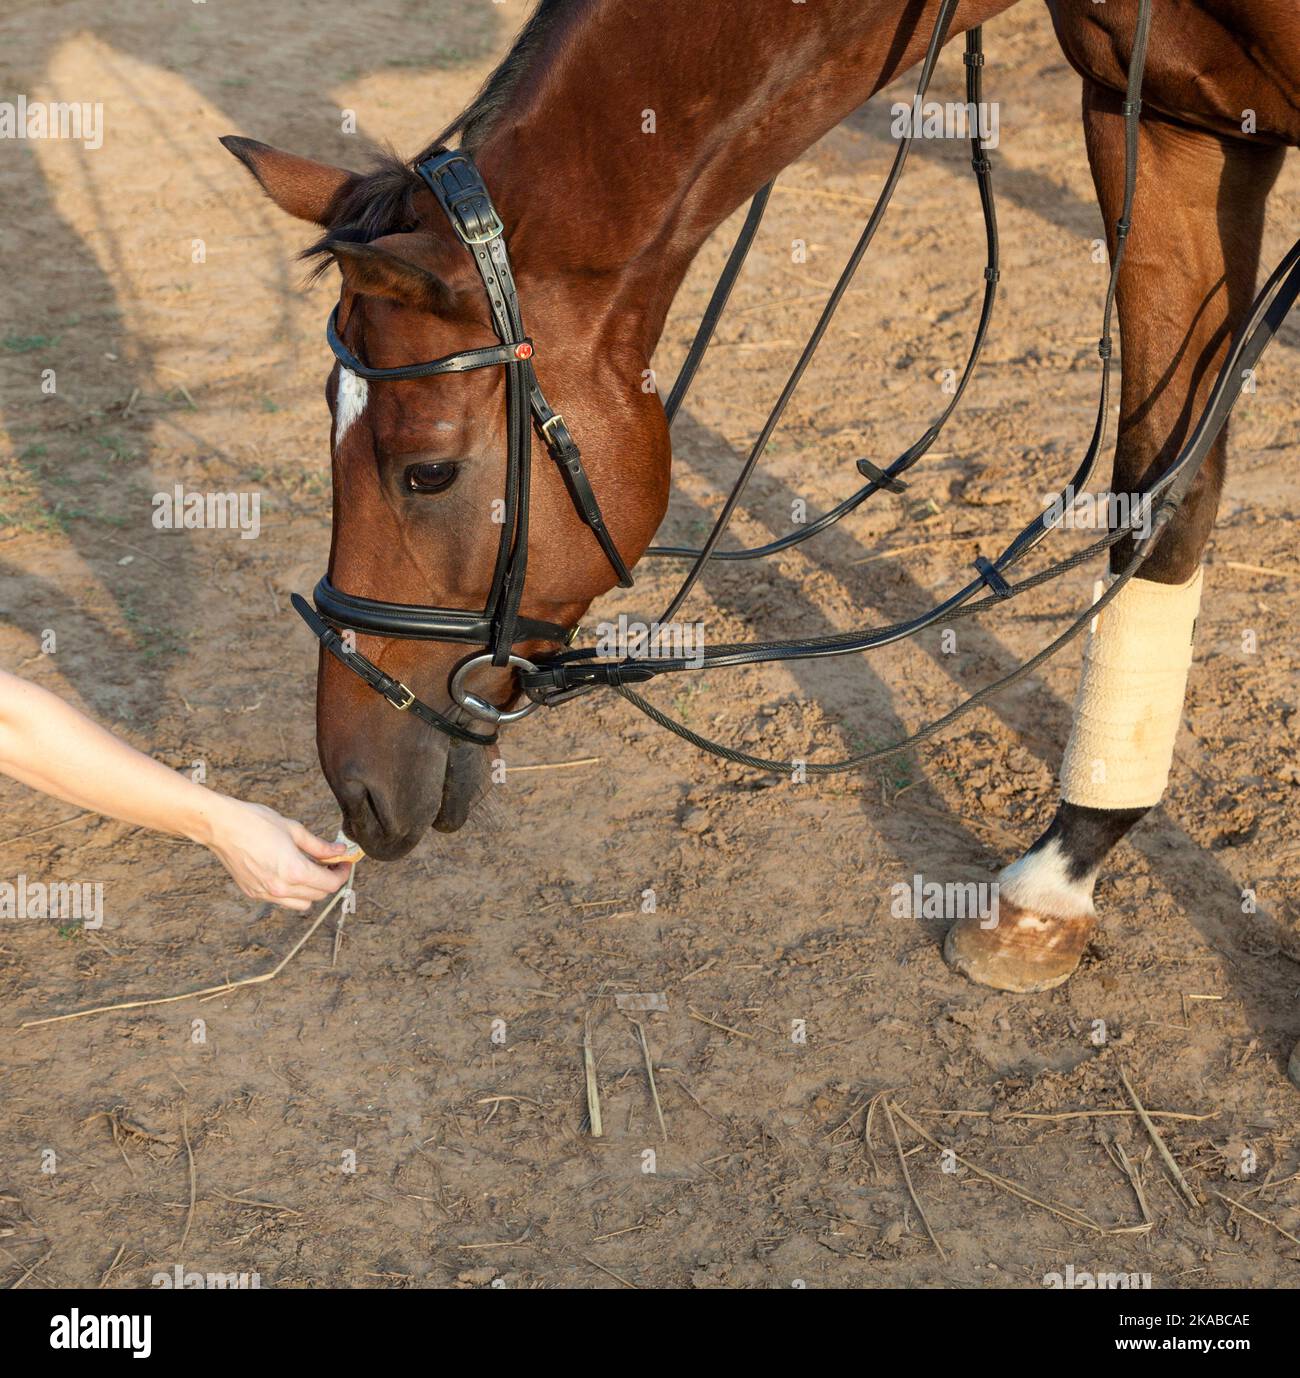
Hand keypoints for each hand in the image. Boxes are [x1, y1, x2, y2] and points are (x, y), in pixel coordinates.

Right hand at [204, 801, 351, 910]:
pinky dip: (292, 891)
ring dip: (311, 890)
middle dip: (329, 880)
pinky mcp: (253, 893)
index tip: (345, 863)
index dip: (342, 874)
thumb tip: (339, 852)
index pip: (330, 885)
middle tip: (331, 863)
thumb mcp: (294, 830)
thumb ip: (320, 846)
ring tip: (311, 869)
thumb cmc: (256, 823)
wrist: (222, 827)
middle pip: (318, 895)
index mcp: (294, 872)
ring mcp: (265, 894)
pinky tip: (290, 872)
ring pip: (301, 903)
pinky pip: (282, 900)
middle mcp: (280, 888)